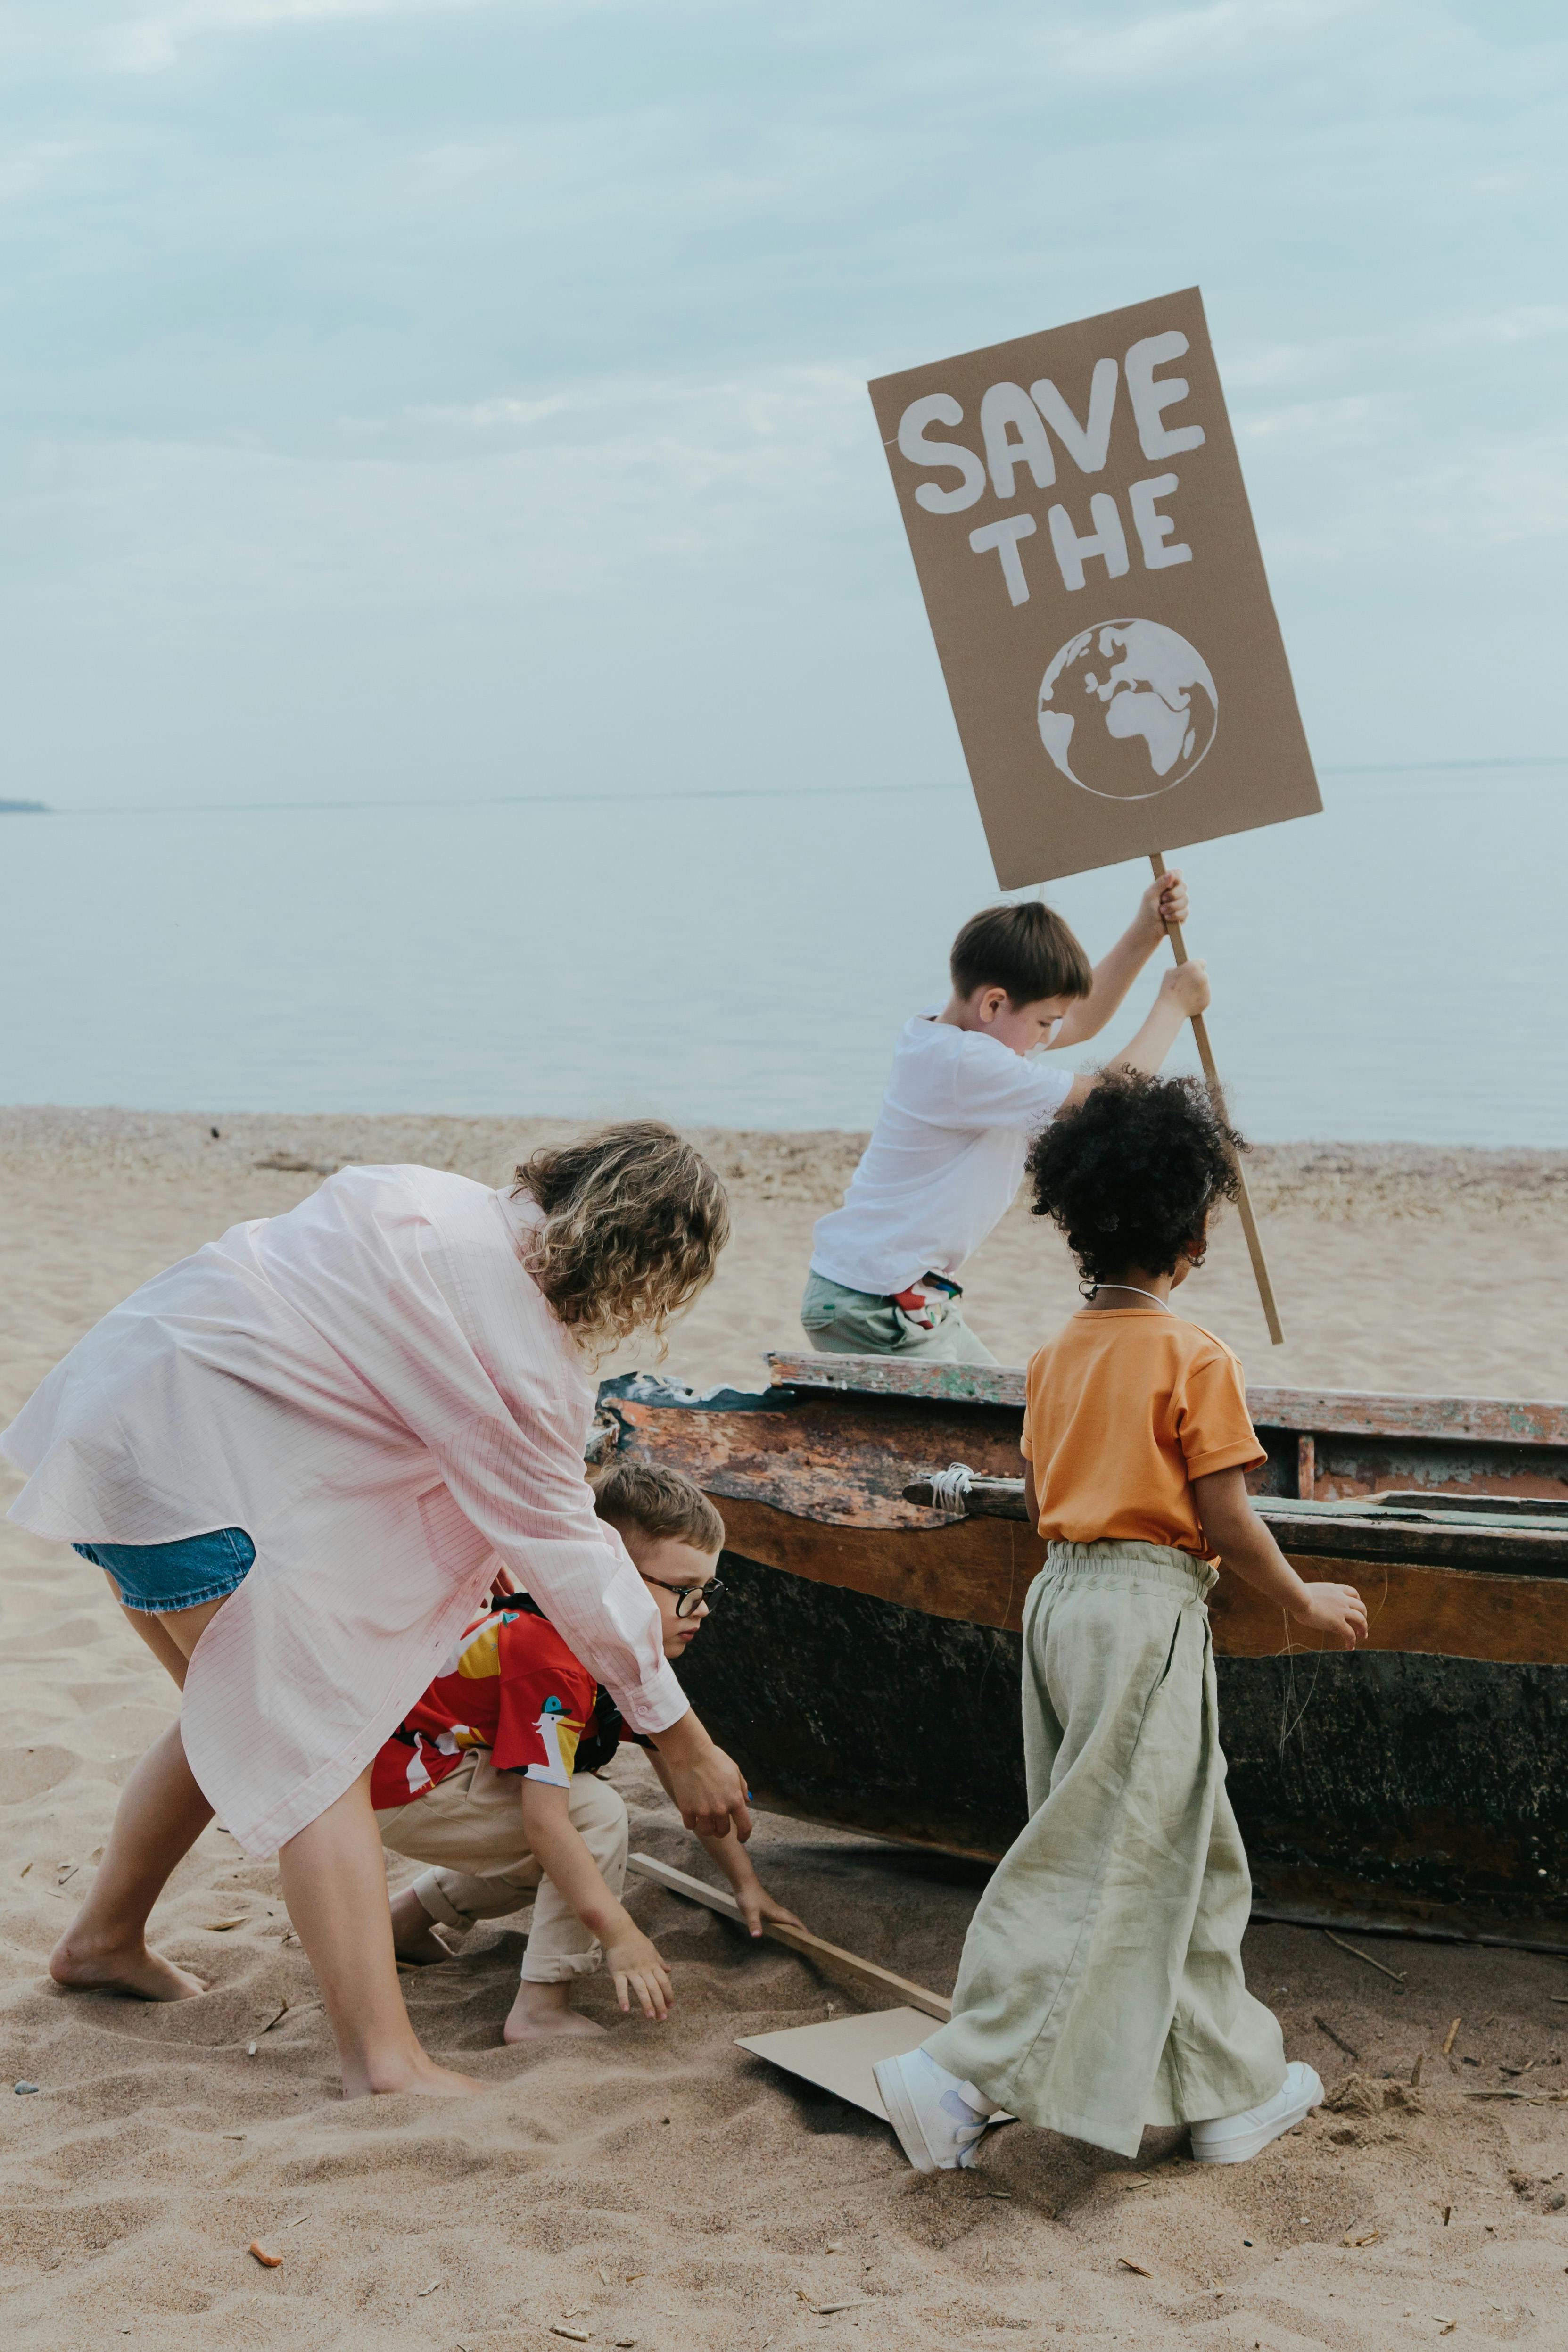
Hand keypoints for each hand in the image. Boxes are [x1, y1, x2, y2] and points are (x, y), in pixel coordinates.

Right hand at [603, 1924, 674, 2019]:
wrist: (620, 1932)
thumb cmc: (636, 1942)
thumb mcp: (652, 1950)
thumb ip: (660, 1962)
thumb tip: (669, 1970)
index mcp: (653, 1964)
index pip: (664, 1982)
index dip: (669, 1995)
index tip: (671, 2007)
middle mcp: (644, 1969)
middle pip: (655, 1988)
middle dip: (660, 2004)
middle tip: (662, 2018)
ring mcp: (631, 1971)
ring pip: (641, 1989)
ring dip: (646, 2004)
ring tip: (650, 2017)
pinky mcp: (618, 1972)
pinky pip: (621, 1987)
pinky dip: (623, 1998)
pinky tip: (625, 2009)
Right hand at [652, 1711, 753, 1841]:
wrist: (691, 1753)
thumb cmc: (714, 1759)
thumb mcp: (734, 1770)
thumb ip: (742, 1787)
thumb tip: (748, 1801)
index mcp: (735, 1800)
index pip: (745, 1826)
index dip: (744, 1835)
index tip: (741, 1838)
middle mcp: (721, 1809)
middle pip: (723, 1831)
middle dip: (721, 1829)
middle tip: (717, 1823)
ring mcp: (703, 1811)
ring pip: (707, 1831)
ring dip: (707, 1827)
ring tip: (704, 1819)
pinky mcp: (687, 1810)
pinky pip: (691, 1825)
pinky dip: (692, 1822)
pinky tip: (692, 1813)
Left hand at [731, 1878, 806, 1939]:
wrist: (744, 1882)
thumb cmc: (748, 1896)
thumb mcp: (750, 1912)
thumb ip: (754, 1924)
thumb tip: (757, 1936)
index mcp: (777, 1913)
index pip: (794, 1922)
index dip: (802, 1930)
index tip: (811, 1938)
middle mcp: (777, 1911)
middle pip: (793, 1920)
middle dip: (801, 1928)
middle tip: (807, 1938)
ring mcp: (773, 1908)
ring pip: (787, 1918)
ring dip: (793, 1925)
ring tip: (797, 1934)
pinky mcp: (767, 1908)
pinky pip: (779, 1917)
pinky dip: (784, 1923)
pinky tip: (779, 1926)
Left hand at [1139, 867, 1187, 938]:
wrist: (1149, 929)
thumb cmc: (1147, 910)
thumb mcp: (1150, 895)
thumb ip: (1160, 883)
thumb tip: (1171, 873)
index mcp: (1166, 884)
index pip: (1178, 874)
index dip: (1177, 876)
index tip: (1170, 883)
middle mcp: (1175, 892)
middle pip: (1184, 886)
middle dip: (1173, 894)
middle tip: (1162, 899)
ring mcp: (1180, 902)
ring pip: (1186, 899)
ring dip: (1172, 906)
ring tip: (1161, 911)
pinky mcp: (1183, 914)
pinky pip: (1185, 911)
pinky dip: (1175, 915)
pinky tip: (1167, 918)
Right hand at [1159, 958, 1209, 1018]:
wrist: (1171, 1009)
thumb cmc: (1168, 989)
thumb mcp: (1170, 973)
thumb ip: (1182, 968)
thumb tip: (1187, 969)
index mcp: (1194, 967)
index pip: (1202, 963)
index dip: (1197, 967)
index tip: (1193, 970)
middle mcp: (1203, 976)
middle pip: (1203, 975)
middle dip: (1196, 979)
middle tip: (1185, 985)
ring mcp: (1207, 989)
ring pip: (1203, 987)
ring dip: (1196, 990)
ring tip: (1184, 996)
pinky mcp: (1207, 1000)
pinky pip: (1203, 997)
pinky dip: (1197, 999)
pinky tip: (1187, 1002)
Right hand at [1289, 1581, 1367, 1649]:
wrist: (1298, 1597)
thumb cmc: (1296, 1594)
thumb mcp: (1309, 1591)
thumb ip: (1314, 1596)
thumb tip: (1304, 1601)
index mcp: (1334, 1589)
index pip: (1353, 1593)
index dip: (1358, 1601)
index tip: (1357, 1608)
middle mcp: (1341, 1598)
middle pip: (1361, 1607)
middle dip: (1363, 1617)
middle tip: (1361, 1626)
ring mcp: (1342, 1610)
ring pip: (1360, 1620)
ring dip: (1363, 1629)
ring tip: (1361, 1637)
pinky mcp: (1338, 1622)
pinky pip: (1349, 1634)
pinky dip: (1352, 1641)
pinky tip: (1349, 1647)